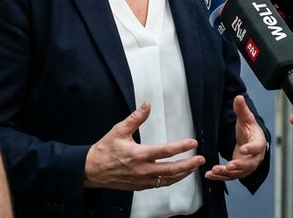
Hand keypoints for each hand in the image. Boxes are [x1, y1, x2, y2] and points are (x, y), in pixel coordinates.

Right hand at [85, 102, 205, 190]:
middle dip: (189, 164)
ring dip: (183, 174)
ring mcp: (142, 180)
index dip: (182, 146)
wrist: (91, 170)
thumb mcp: (118, 130)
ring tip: (194, 168)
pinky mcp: (140, 186)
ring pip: (168, 180)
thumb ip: (135, 118)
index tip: (193, 143)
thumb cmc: (104, 150)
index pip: (166, 151)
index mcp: (139, 155)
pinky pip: (160, 185)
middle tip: (201, 159)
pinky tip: (178, 175)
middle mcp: (143, 170)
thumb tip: (147, 105)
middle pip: (172, 169)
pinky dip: (172, 181)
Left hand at [205, 96, 266, 181]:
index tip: (243, 149)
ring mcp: (246, 166)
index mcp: (258, 143)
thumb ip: (241, 109)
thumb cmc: (249, 131)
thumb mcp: (246, 119)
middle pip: (248, 164)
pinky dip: (219, 177)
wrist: (250, 142)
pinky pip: (230, 176)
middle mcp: (254, 158)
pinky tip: (209, 175)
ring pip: (238, 173)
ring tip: (214, 170)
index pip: (257, 147)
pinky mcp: (238, 171)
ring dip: (225, 173)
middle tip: (228, 166)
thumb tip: (238, 97)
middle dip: (238, 166)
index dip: (251, 149)